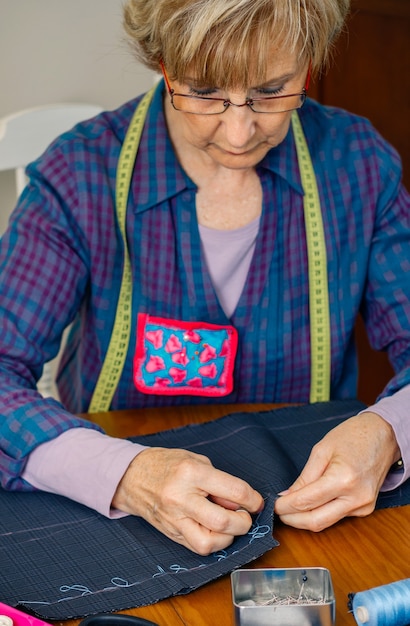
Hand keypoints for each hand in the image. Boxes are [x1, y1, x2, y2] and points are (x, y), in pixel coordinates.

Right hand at [112, 447, 263, 554]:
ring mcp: (174, 519)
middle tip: (244, 515)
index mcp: (191, 473)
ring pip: (209, 543)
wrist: (133, 476)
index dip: (252, 499)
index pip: (233, 491)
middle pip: (223, 522)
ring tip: (229, 525)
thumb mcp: (197, 460)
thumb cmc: (168, 464)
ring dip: (228, 537)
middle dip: (243, 522)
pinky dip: (213, 543)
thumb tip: (241, 502)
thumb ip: (220, 481)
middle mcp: (181, 498)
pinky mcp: (171, 533)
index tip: (256, 502)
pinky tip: (215, 530)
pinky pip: (197, 547)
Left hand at [274, 411, 400, 530]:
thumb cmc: (353, 436)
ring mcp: (363, 506)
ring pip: (326, 523)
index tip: (274, 504)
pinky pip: (337, 517)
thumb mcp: (321, 450)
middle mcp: (355, 497)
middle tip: (278, 512)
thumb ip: (304, 477)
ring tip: (290, 509)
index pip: (306, 502)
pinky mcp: (365, 509)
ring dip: (304, 519)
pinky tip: (311, 505)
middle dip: (292, 519)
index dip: (285, 506)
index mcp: (343, 479)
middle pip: (316, 521)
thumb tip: (287, 496)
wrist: (383, 436)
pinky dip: (321, 513)